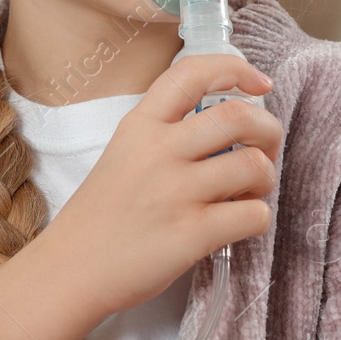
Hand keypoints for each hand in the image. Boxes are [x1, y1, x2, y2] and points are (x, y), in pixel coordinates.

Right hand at [41, 53, 281, 317]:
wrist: (71, 270)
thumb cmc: (100, 217)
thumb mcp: (121, 154)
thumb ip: (164, 135)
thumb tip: (228, 128)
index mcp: (140, 126)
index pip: (193, 73)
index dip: (236, 69)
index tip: (259, 84)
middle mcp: (158, 151)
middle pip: (238, 116)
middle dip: (269, 130)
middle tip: (266, 148)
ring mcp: (176, 192)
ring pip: (255, 166)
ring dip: (266, 178)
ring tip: (250, 192)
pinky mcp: (192, 233)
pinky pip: (254, 214)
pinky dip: (258, 217)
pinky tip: (238, 223)